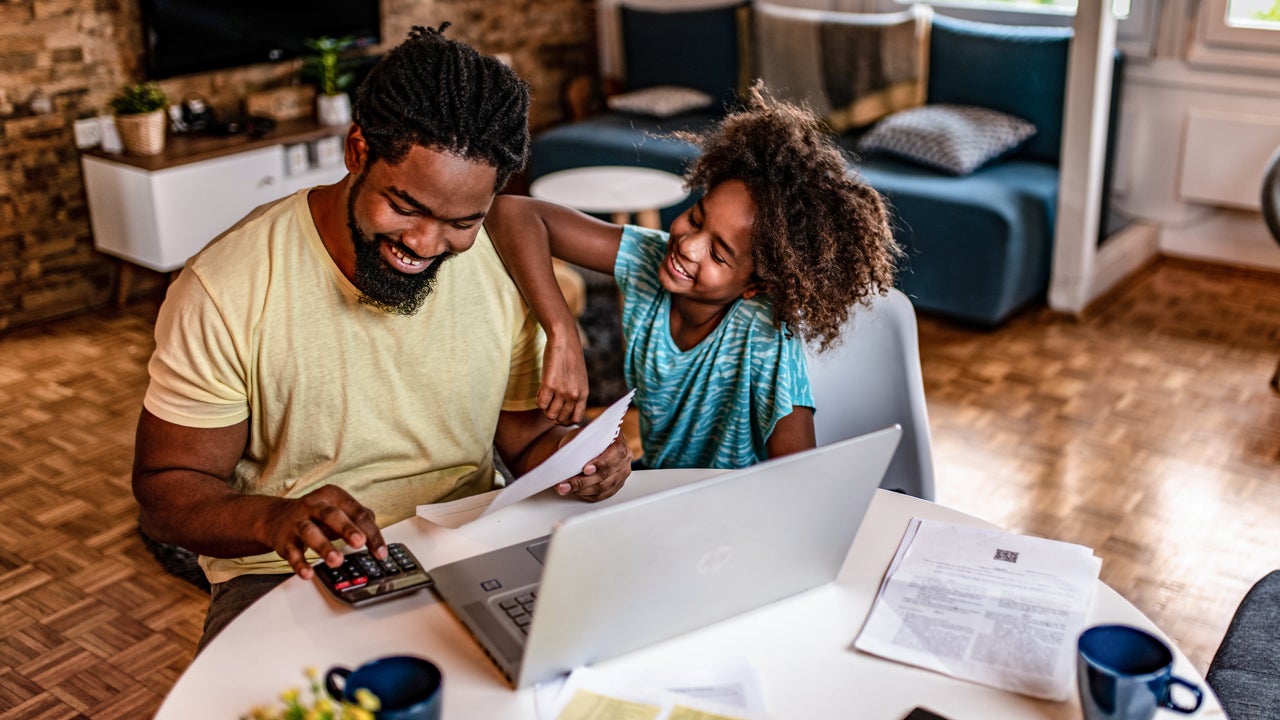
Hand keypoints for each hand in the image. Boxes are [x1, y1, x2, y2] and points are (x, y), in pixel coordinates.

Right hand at [258, 485, 386, 578]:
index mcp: (333, 496)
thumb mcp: (339, 510)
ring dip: (324, 547)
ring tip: (336, 561)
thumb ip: (359, 520)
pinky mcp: (284, 540)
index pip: (357, 513)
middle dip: (347, 529)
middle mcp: (314, 505)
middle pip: (332, 516)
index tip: (381, 552)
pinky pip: (292, 553)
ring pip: (310, 532)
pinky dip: (300, 564)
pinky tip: (308, 574)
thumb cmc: (316, 515)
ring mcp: (298, 522)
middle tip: (359, 542)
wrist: (277, 517)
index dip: (372, 533)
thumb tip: (377, 538)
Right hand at [538, 327, 588, 425]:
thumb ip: (576, 394)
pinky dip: (538, 399)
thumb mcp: (579, 379)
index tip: (559, 412)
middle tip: (550, 400)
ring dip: (545, 407)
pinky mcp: (549, 385)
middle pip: (561, 419)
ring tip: (545, 393)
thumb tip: (565, 410)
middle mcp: (574, 395)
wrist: (564, 340)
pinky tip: (541, 388)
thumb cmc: (570, 358)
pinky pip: (540, 404)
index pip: (576, 419)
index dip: (565, 420)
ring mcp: (562, 391)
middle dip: (553, 413)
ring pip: (550, 414)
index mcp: (583, 394)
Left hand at [555, 432, 632, 501]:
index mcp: (619, 442)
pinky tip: (575, 491)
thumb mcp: (583, 435)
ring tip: (566, 488)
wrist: (593, 444)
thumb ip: (580, 444)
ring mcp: (621, 474)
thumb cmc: (589, 438)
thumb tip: (566, 459)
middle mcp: (624, 460)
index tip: (585, 469)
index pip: (615, 454)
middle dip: (583, 481)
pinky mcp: (615, 486)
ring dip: (581, 490)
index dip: (600, 463)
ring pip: (603, 488)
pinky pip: (602, 495)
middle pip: (606, 475)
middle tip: (566, 484)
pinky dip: (587, 495)